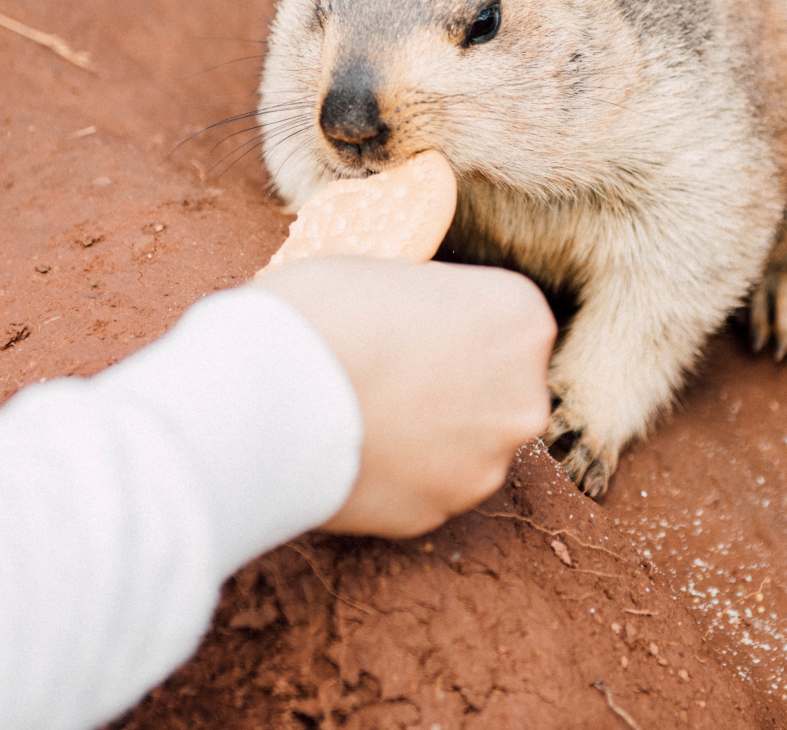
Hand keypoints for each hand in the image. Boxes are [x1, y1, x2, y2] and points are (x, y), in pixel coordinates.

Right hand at [254, 256, 554, 537]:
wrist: (263, 392)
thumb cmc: (322, 313)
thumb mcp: (386, 274)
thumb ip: (427, 304)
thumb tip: (422, 322)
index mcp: (520, 318)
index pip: (504, 320)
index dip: (453, 323)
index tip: (413, 327)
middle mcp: (522, 397)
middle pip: (496, 389)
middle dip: (452, 385)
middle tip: (389, 373)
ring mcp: (486, 463)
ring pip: (464, 446)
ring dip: (428, 437)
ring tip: (364, 415)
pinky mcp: (440, 513)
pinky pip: (425, 489)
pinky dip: (398, 477)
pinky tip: (353, 452)